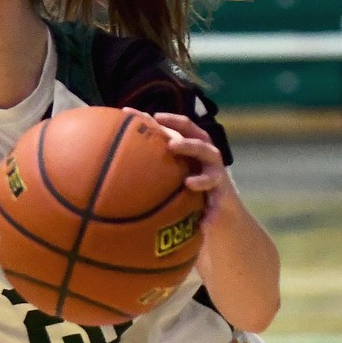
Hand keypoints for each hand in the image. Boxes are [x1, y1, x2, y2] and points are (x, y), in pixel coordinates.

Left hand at [142, 110, 235, 227]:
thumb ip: (155, 153)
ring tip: (189, 183)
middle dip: (188, 145)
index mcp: (194, 146)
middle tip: (171, 145)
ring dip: (202, 178)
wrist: (219, 210)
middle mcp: (208, 159)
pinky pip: (216, 207)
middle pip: (202, 146)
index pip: (187, 127)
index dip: (173, 120)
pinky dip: (210, 215)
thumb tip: (120, 142)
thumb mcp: (173, 165)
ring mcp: (217, 178)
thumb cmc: (188, 180)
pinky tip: (202, 225)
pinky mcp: (221, 199)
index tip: (154, 116)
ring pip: (213, 175)